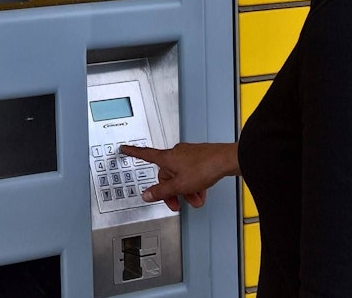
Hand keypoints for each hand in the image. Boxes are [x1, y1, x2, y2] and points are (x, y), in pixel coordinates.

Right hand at [118, 143, 237, 211]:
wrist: (227, 160)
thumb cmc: (205, 167)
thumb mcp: (179, 186)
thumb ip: (162, 192)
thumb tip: (147, 194)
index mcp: (167, 158)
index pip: (145, 155)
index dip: (134, 153)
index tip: (125, 149)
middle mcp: (177, 153)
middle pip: (167, 174)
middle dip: (172, 191)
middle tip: (177, 202)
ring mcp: (189, 155)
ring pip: (181, 175)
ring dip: (186, 190)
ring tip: (195, 199)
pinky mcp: (200, 157)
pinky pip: (192, 173)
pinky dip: (194, 184)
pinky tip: (201, 192)